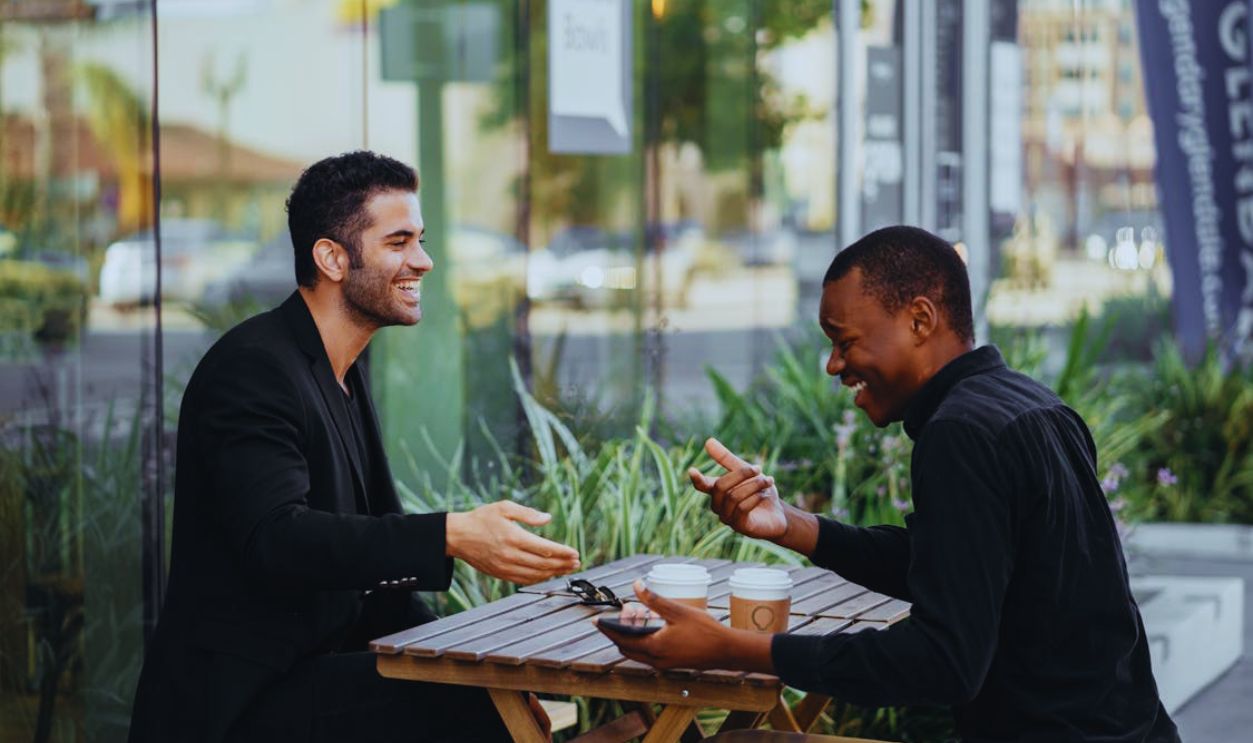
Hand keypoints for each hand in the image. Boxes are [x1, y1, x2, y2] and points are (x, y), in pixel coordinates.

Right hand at [445, 501, 579, 584]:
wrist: (457, 536)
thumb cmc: (481, 519)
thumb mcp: (504, 507)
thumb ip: (528, 513)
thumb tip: (548, 518)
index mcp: (513, 537)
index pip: (545, 548)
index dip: (563, 552)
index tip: (575, 553)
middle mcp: (510, 555)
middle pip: (544, 563)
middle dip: (563, 564)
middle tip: (576, 562)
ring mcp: (505, 567)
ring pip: (536, 575)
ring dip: (554, 573)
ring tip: (567, 569)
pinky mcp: (500, 574)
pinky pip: (524, 580)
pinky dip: (539, 579)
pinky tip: (547, 574)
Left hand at [595, 580, 773, 672]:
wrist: (726, 651)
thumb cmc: (704, 630)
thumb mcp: (677, 610)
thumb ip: (654, 599)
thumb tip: (636, 584)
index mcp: (654, 646)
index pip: (621, 639)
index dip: (607, 629)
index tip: (595, 621)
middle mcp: (655, 659)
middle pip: (626, 647)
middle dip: (619, 631)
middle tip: (624, 611)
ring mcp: (663, 664)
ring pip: (637, 651)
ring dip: (632, 636)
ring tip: (637, 614)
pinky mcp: (670, 664)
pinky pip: (648, 654)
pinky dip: (643, 641)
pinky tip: (651, 625)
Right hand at [689, 437, 788, 540]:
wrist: (779, 513)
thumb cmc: (759, 491)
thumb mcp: (746, 472)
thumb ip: (726, 459)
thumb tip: (708, 441)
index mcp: (717, 491)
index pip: (702, 486)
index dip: (697, 479)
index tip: (692, 470)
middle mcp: (718, 506)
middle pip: (720, 486)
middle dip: (741, 474)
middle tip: (758, 468)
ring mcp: (727, 518)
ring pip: (734, 497)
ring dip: (754, 485)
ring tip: (768, 481)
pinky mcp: (739, 526)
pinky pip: (742, 508)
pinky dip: (755, 497)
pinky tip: (765, 494)